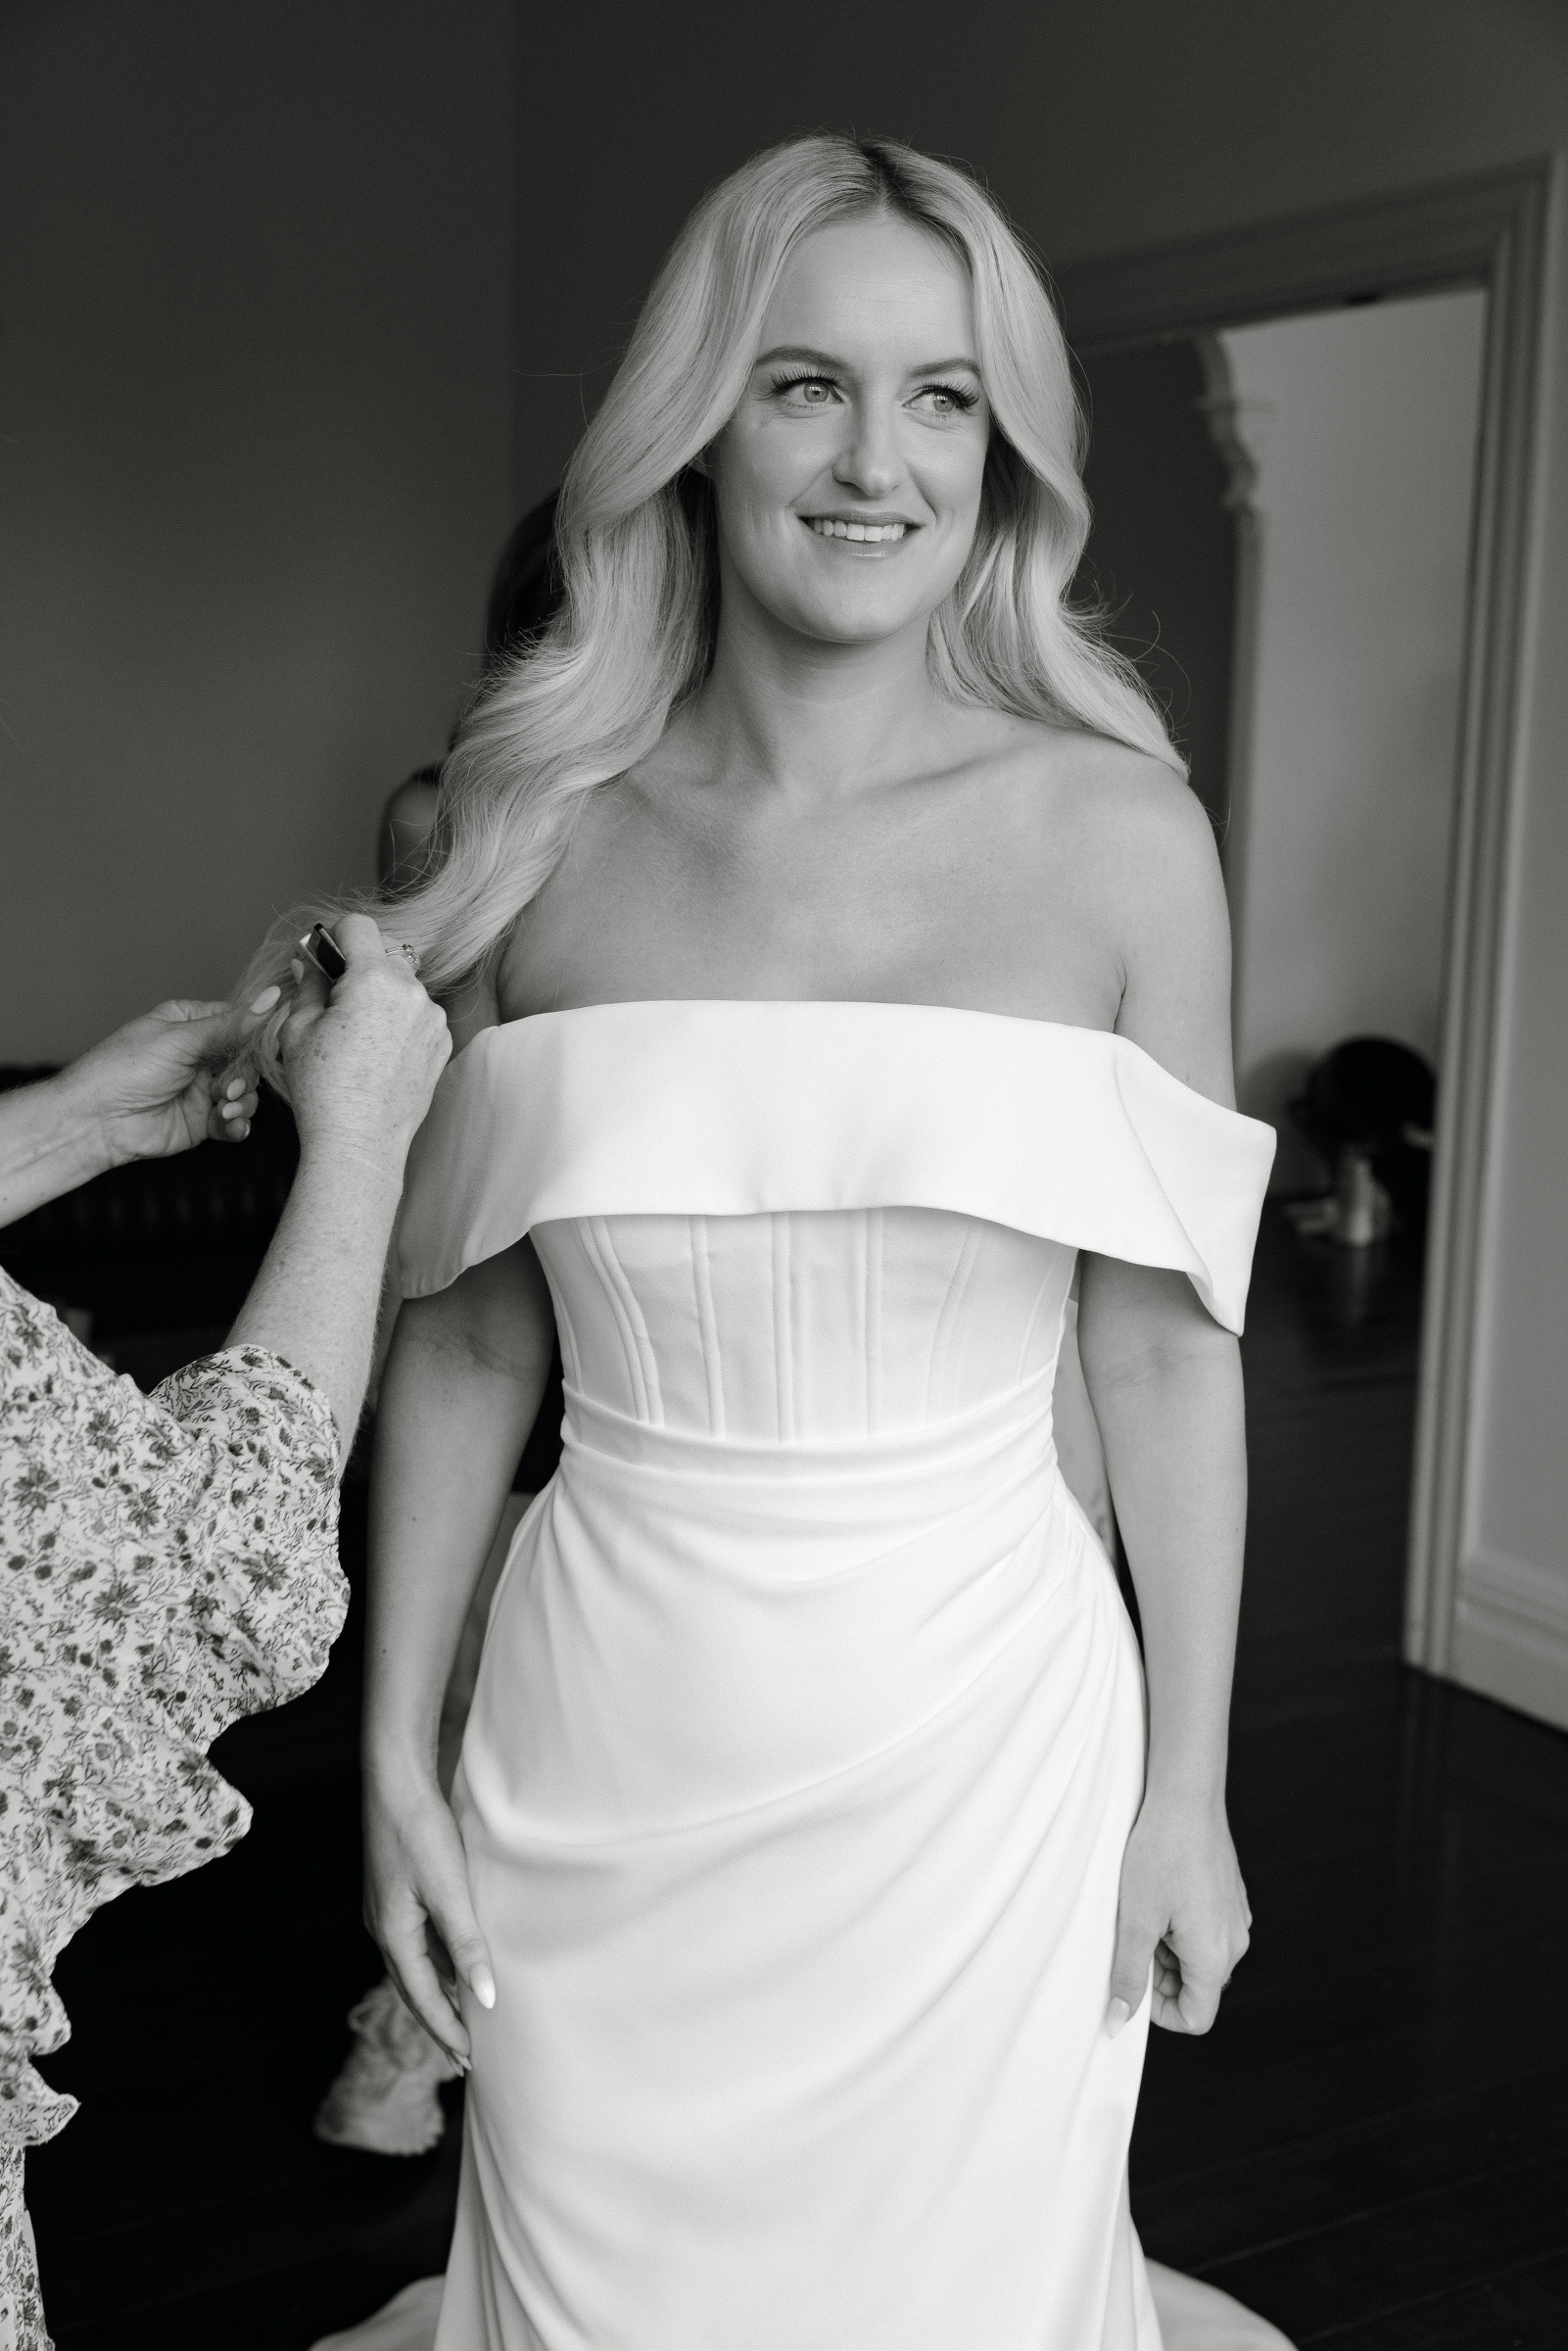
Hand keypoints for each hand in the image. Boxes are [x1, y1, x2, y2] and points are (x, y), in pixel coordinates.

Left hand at [57, 999, 260, 1164]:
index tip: (272, 1043)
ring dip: (240, 1101)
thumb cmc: (124, 1070)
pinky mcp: (202, 1120)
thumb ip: (231, 1026)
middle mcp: (198, 1055)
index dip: (258, 1033)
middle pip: (247, 1060)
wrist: (96, 1121)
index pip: (238, 1021)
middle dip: (244, 1075)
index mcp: (190, 1023)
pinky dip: (236, 1124)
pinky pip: (234, 1121)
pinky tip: (227, 1123)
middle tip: (227, 1086)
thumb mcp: (181, 1040)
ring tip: (223, 1106)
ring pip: (244, 1092)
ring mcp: (201, 1088)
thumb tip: (272, 998)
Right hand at [278, 913, 450, 1167]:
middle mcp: (413, 992)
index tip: (327, 957)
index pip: (359, 926)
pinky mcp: (443, 1044)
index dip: (337, 937)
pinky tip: (379, 1056)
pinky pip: (418, 1017)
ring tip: (358, 1041)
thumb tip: (311, 963)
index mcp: (374, 979)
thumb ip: (309, 985)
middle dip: (359, 973)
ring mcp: (433, 1019)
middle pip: (383, 958)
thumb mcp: (298, 1029)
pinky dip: (400, 1025)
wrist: (359, 1142)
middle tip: (336, 1008)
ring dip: (382, 1000)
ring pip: (403, 989)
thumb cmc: (323, 1089)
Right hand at [363, 1765, 495, 2065]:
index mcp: (393, 1935)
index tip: (470, 2060)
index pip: (423, 1998)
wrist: (395, 1780)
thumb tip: (485, 1998)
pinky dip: (436, 1963)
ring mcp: (386, 1911)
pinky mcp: (394, 1893)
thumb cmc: (422, 1832)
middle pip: (413, 1989)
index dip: (446, 2030)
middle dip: (439, 2022)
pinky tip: (455, 1962)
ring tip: (464, 2016)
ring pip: (414, 1966)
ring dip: (437, 1993)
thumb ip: (467, 1944)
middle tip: (466, 2054)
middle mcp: (383, 1929)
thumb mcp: (449, 1890)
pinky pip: (415, 1942)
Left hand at [1106, 1792, 1250, 2036]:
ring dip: (1169, 1948)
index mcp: (1215, 1957)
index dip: (1159, 2011)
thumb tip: (1118, 2021)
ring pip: (1200, 1958)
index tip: (1133, 1978)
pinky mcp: (1231, 1898)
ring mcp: (1236, 1918)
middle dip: (1160, 1974)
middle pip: (1197, 1988)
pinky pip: (1207, 1931)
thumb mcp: (1136, 1920)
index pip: (1196, 2019)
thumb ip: (1128, 1975)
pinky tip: (1161, 1893)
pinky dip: (1181, 1925)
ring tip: (1146, 1909)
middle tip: (1132, 1936)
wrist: (1187, 1797)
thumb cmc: (1161, 1853)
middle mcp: (1235, 1942)